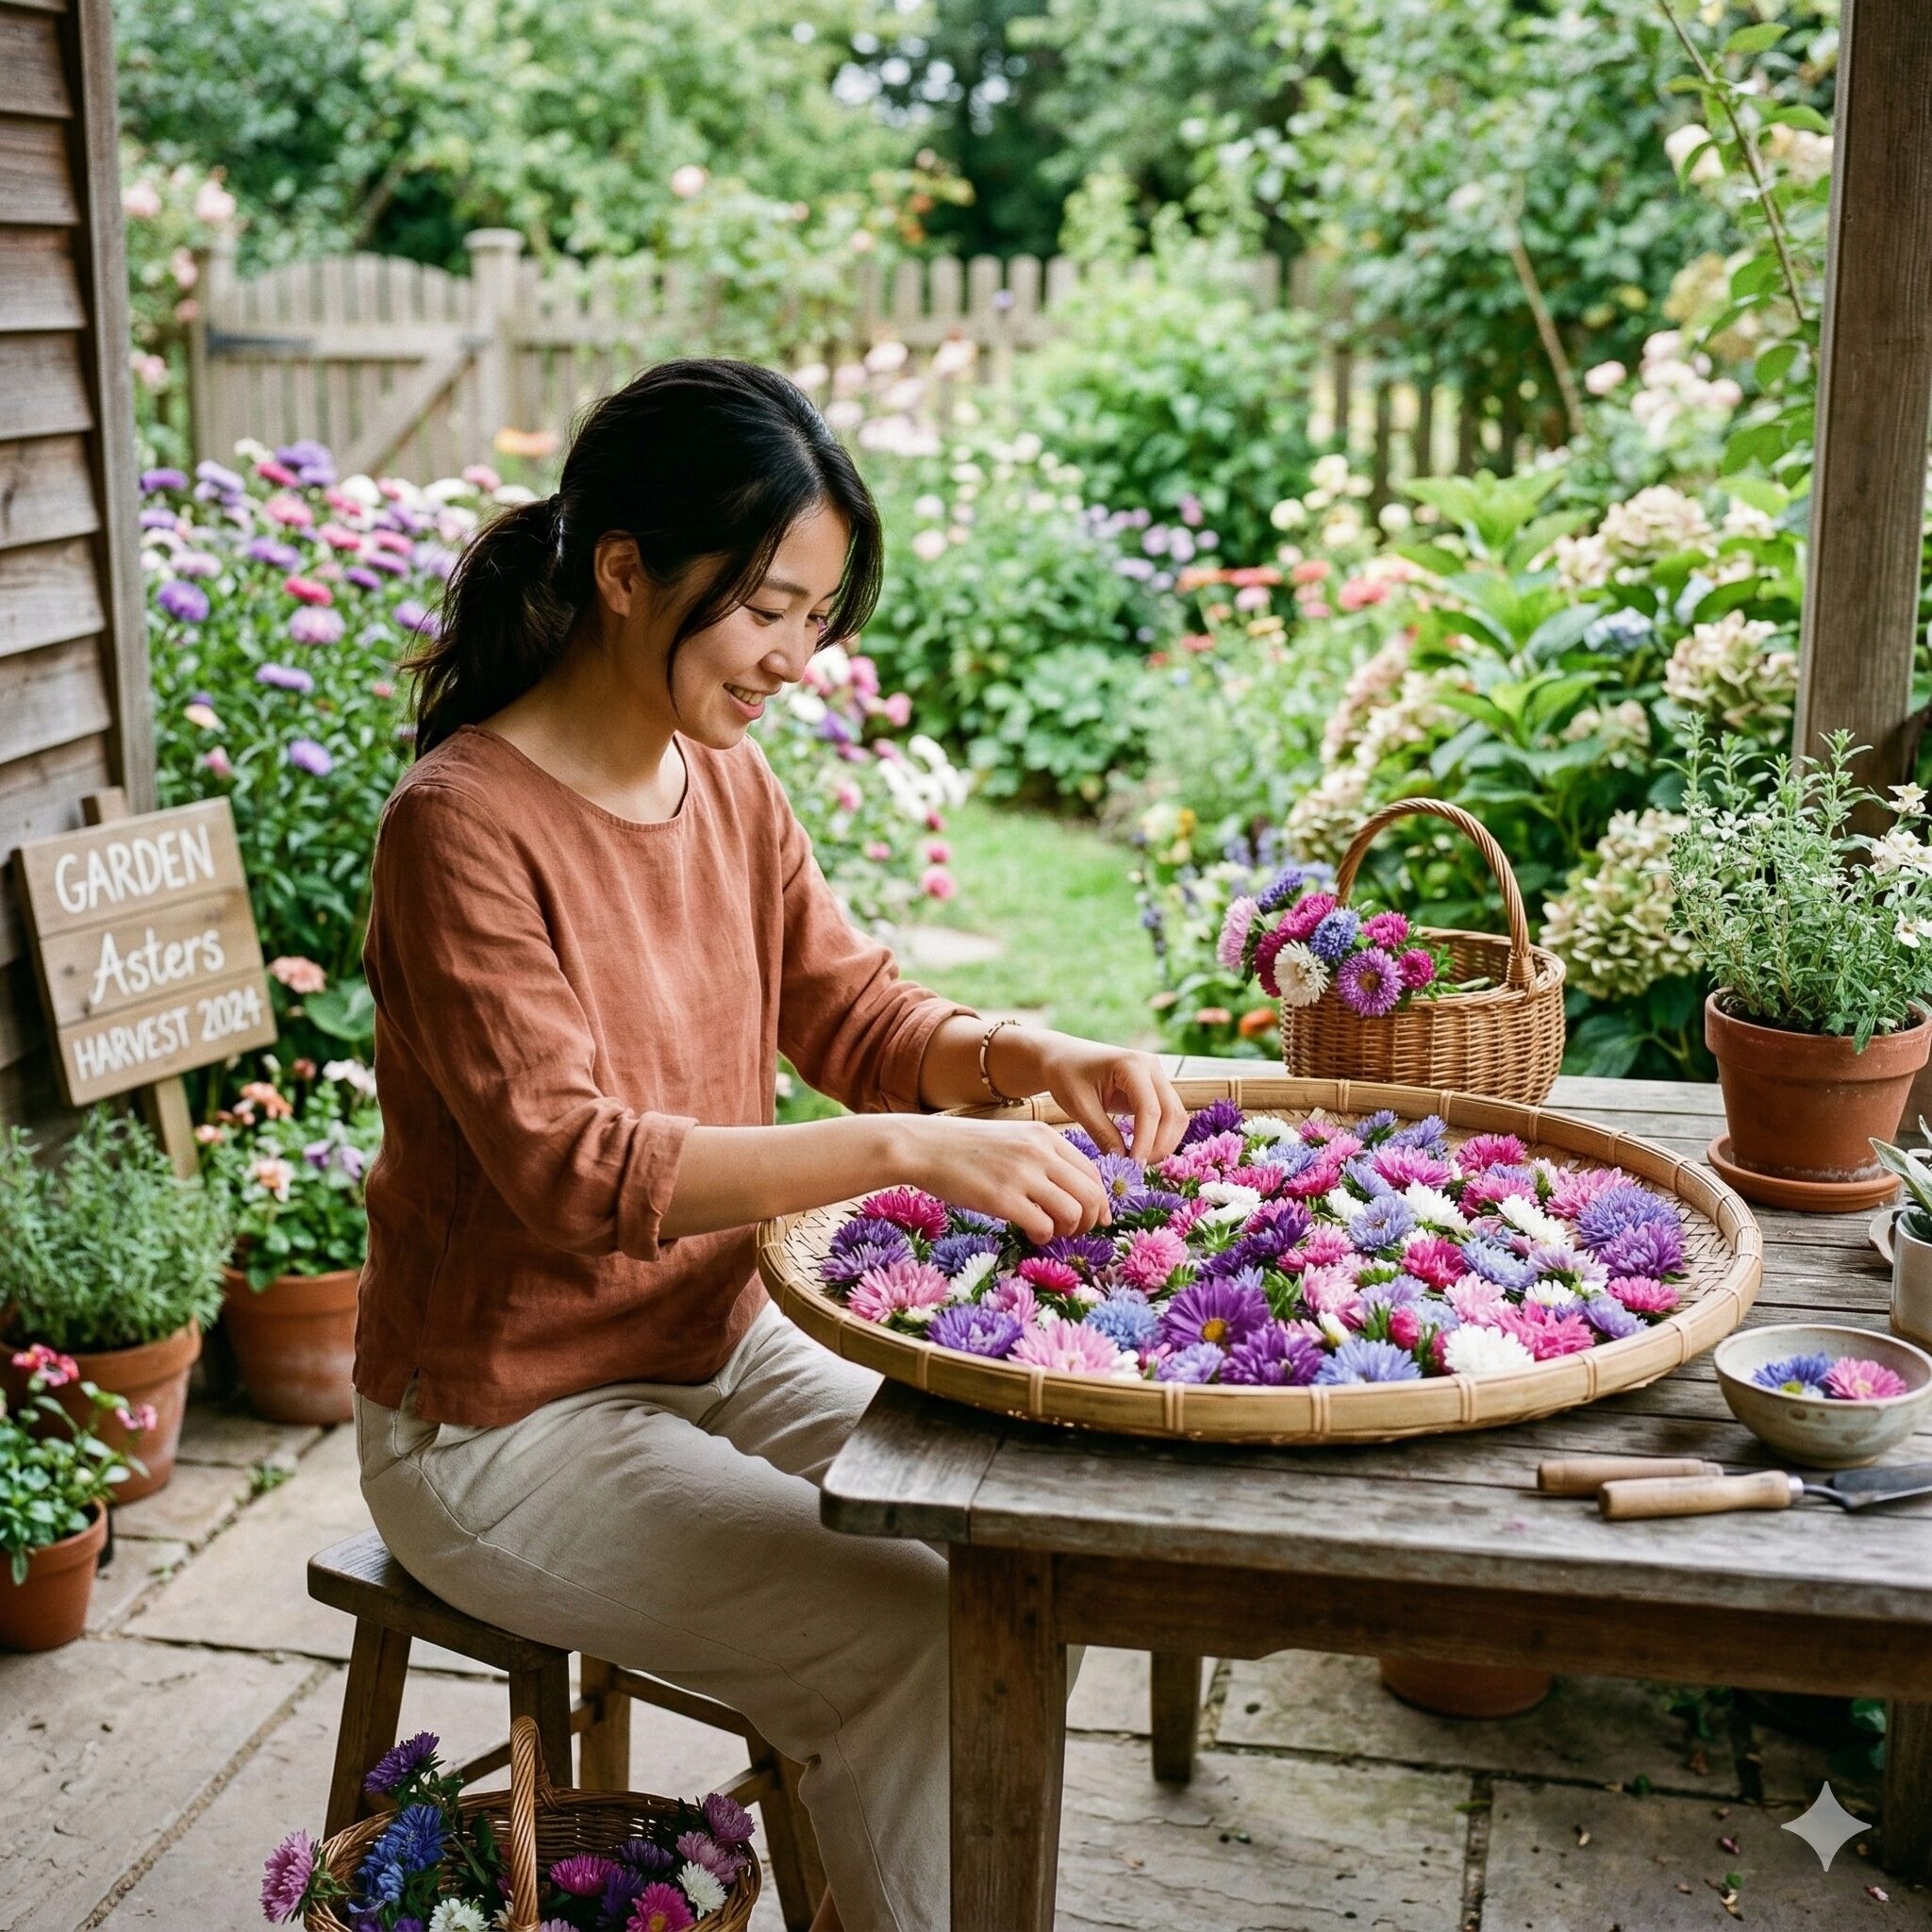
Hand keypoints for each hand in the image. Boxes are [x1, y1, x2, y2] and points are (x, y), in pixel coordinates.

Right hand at [903, 1114, 1112, 1246]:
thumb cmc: (965, 1147)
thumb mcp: (1012, 1138)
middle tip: (1073, 1231)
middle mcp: (1039, 1152)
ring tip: (1048, 1232)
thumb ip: (1041, 1157)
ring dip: (1067, 1230)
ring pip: (1073, 1212)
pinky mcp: (1002, 1197)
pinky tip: (1030, 1233)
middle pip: (1090, 1194)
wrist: (924, 1146)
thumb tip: (1069, 1192)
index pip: (1092, 1172)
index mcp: (1045, 1136)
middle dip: (1089, 1220)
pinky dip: (1043, 1236)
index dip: (1099, 1201)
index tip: (1094, 1218)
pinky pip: (1043, 1226)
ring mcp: (1022, 1175)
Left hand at [998, 1032, 1189, 1169]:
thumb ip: (1103, 1133)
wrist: (1062, 1057)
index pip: (1150, 1110)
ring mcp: (1157, 1076)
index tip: (1132, 1166)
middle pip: (1172, 1114)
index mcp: (1132, 1064)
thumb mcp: (1079, 1106)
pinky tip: (1141, 1151)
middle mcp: (1151, 1066)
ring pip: (1176, 1116)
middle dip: (1159, 1145)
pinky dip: (1161, 1136)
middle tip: (1137, 1168)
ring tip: (1139, 1162)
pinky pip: (1169, 1115)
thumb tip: (1123, 1162)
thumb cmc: (1066, 1076)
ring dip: (1164, 1143)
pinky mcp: (1155, 1087)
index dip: (1145, 1142)